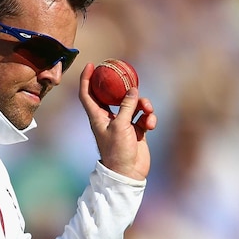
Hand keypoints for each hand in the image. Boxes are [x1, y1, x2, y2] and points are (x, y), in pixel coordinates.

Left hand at [78, 62, 155, 179]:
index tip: (91, 65)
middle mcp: (109, 118)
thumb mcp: (121, 126)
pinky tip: (151, 124)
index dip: (86, 79)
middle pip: (114, 96)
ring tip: (148, 109)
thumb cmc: (118, 150)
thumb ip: (126, 106)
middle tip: (128, 77)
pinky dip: (149, 118)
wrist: (128, 173)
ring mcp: (124, 124)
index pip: (87, 94)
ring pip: (133, 105)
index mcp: (97, 117)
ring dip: (143, 104)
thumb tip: (133, 90)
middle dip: (124, 88)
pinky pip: (144, 117)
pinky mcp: (137, 130)